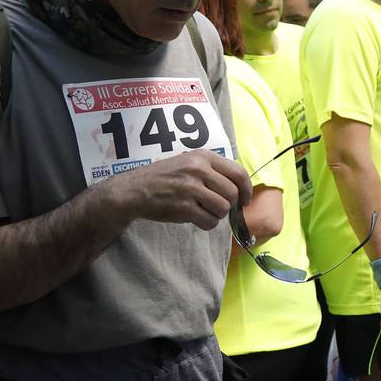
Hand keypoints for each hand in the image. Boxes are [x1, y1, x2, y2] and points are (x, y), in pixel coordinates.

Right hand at [109, 150, 250, 229]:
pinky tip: (196, 218)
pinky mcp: (183, 207)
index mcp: (202, 156)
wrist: (133, 190)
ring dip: (217, 215)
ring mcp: (190, 188)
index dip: (246, 189)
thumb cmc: (163, 178)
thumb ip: (212, 170)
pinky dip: (207, 224)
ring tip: (203, 211)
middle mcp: (198, 169)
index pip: (238, 172)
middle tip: (216, 207)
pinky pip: (210, 221)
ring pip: (223, 208)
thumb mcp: (188, 162)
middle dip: (229, 205)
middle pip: (232, 194)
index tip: (245, 200)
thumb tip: (240, 188)